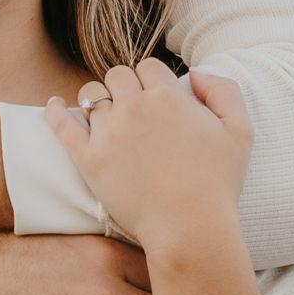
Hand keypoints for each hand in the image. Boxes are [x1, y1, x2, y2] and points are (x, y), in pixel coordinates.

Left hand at [45, 59, 250, 259]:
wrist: (189, 228)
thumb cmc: (218, 184)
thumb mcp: (240, 132)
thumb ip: (224, 91)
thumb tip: (196, 72)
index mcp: (167, 97)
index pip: (149, 66)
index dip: (153, 79)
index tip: (156, 97)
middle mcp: (134, 108)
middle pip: (118, 75)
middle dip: (126, 86)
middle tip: (133, 107)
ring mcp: (108, 133)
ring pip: (91, 94)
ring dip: (98, 99)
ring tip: (105, 113)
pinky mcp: (88, 159)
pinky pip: (62, 125)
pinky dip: (54, 112)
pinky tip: (53, 106)